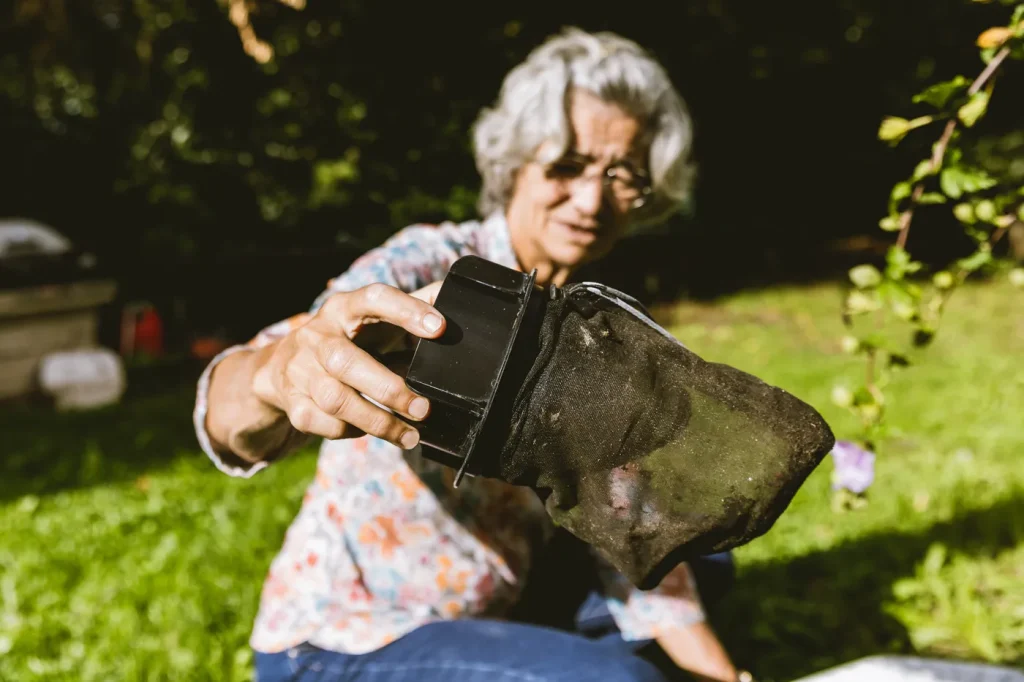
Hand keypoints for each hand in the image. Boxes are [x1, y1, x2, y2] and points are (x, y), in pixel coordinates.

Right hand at [251, 282, 445, 448]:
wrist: (284, 364)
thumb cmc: (348, 338)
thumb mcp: (374, 317)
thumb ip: (412, 306)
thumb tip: (454, 293)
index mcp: (344, 308)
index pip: (374, 298)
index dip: (406, 310)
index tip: (439, 329)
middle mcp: (318, 335)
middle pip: (346, 361)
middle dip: (388, 389)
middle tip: (424, 409)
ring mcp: (300, 370)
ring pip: (335, 399)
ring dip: (377, 421)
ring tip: (410, 434)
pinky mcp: (292, 402)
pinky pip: (320, 422)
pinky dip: (349, 431)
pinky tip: (370, 430)